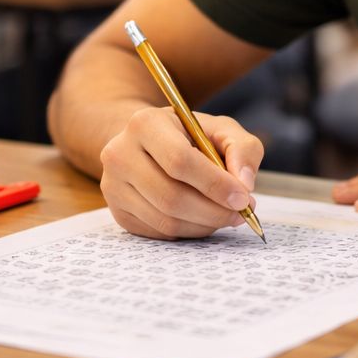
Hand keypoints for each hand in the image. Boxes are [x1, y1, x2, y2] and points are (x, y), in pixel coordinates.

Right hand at [98, 106, 265, 239]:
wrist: (148, 144)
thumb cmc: (190, 136)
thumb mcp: (221, 129)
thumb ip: (242, 149)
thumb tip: (244, 184)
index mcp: (145, 124)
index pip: (179, 161)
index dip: (214, 184)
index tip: (243, 198)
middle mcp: (120, 154)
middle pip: (171, 196)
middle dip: (213, 210)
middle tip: (241, 213)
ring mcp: (113, 186)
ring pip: (165, 220)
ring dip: (204, 224)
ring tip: (226, 214)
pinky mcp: (118, 212)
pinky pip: (158, 233)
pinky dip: (189, 231)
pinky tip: (203, 218)